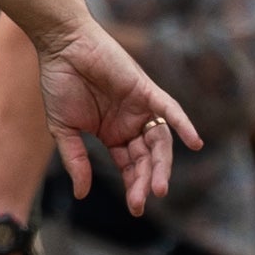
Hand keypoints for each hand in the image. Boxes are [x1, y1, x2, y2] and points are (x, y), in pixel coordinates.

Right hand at [37, 17, 200, 213]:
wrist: (62, 46)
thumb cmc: (59, 83)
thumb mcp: (64, 130)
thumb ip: (75, 160)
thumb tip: (82, 194)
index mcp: (112, 134)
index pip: (130, 166)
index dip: (134, 186)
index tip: (135, 209)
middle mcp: (130, 123)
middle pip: (147, 158)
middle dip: (146, 180)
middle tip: (143, 201)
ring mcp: (140, 107)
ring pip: (160, 141)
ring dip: (161, 164)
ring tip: (158, 187)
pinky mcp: (145, 90)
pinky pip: (170, 109)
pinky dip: (183, 124)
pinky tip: (194, 142)